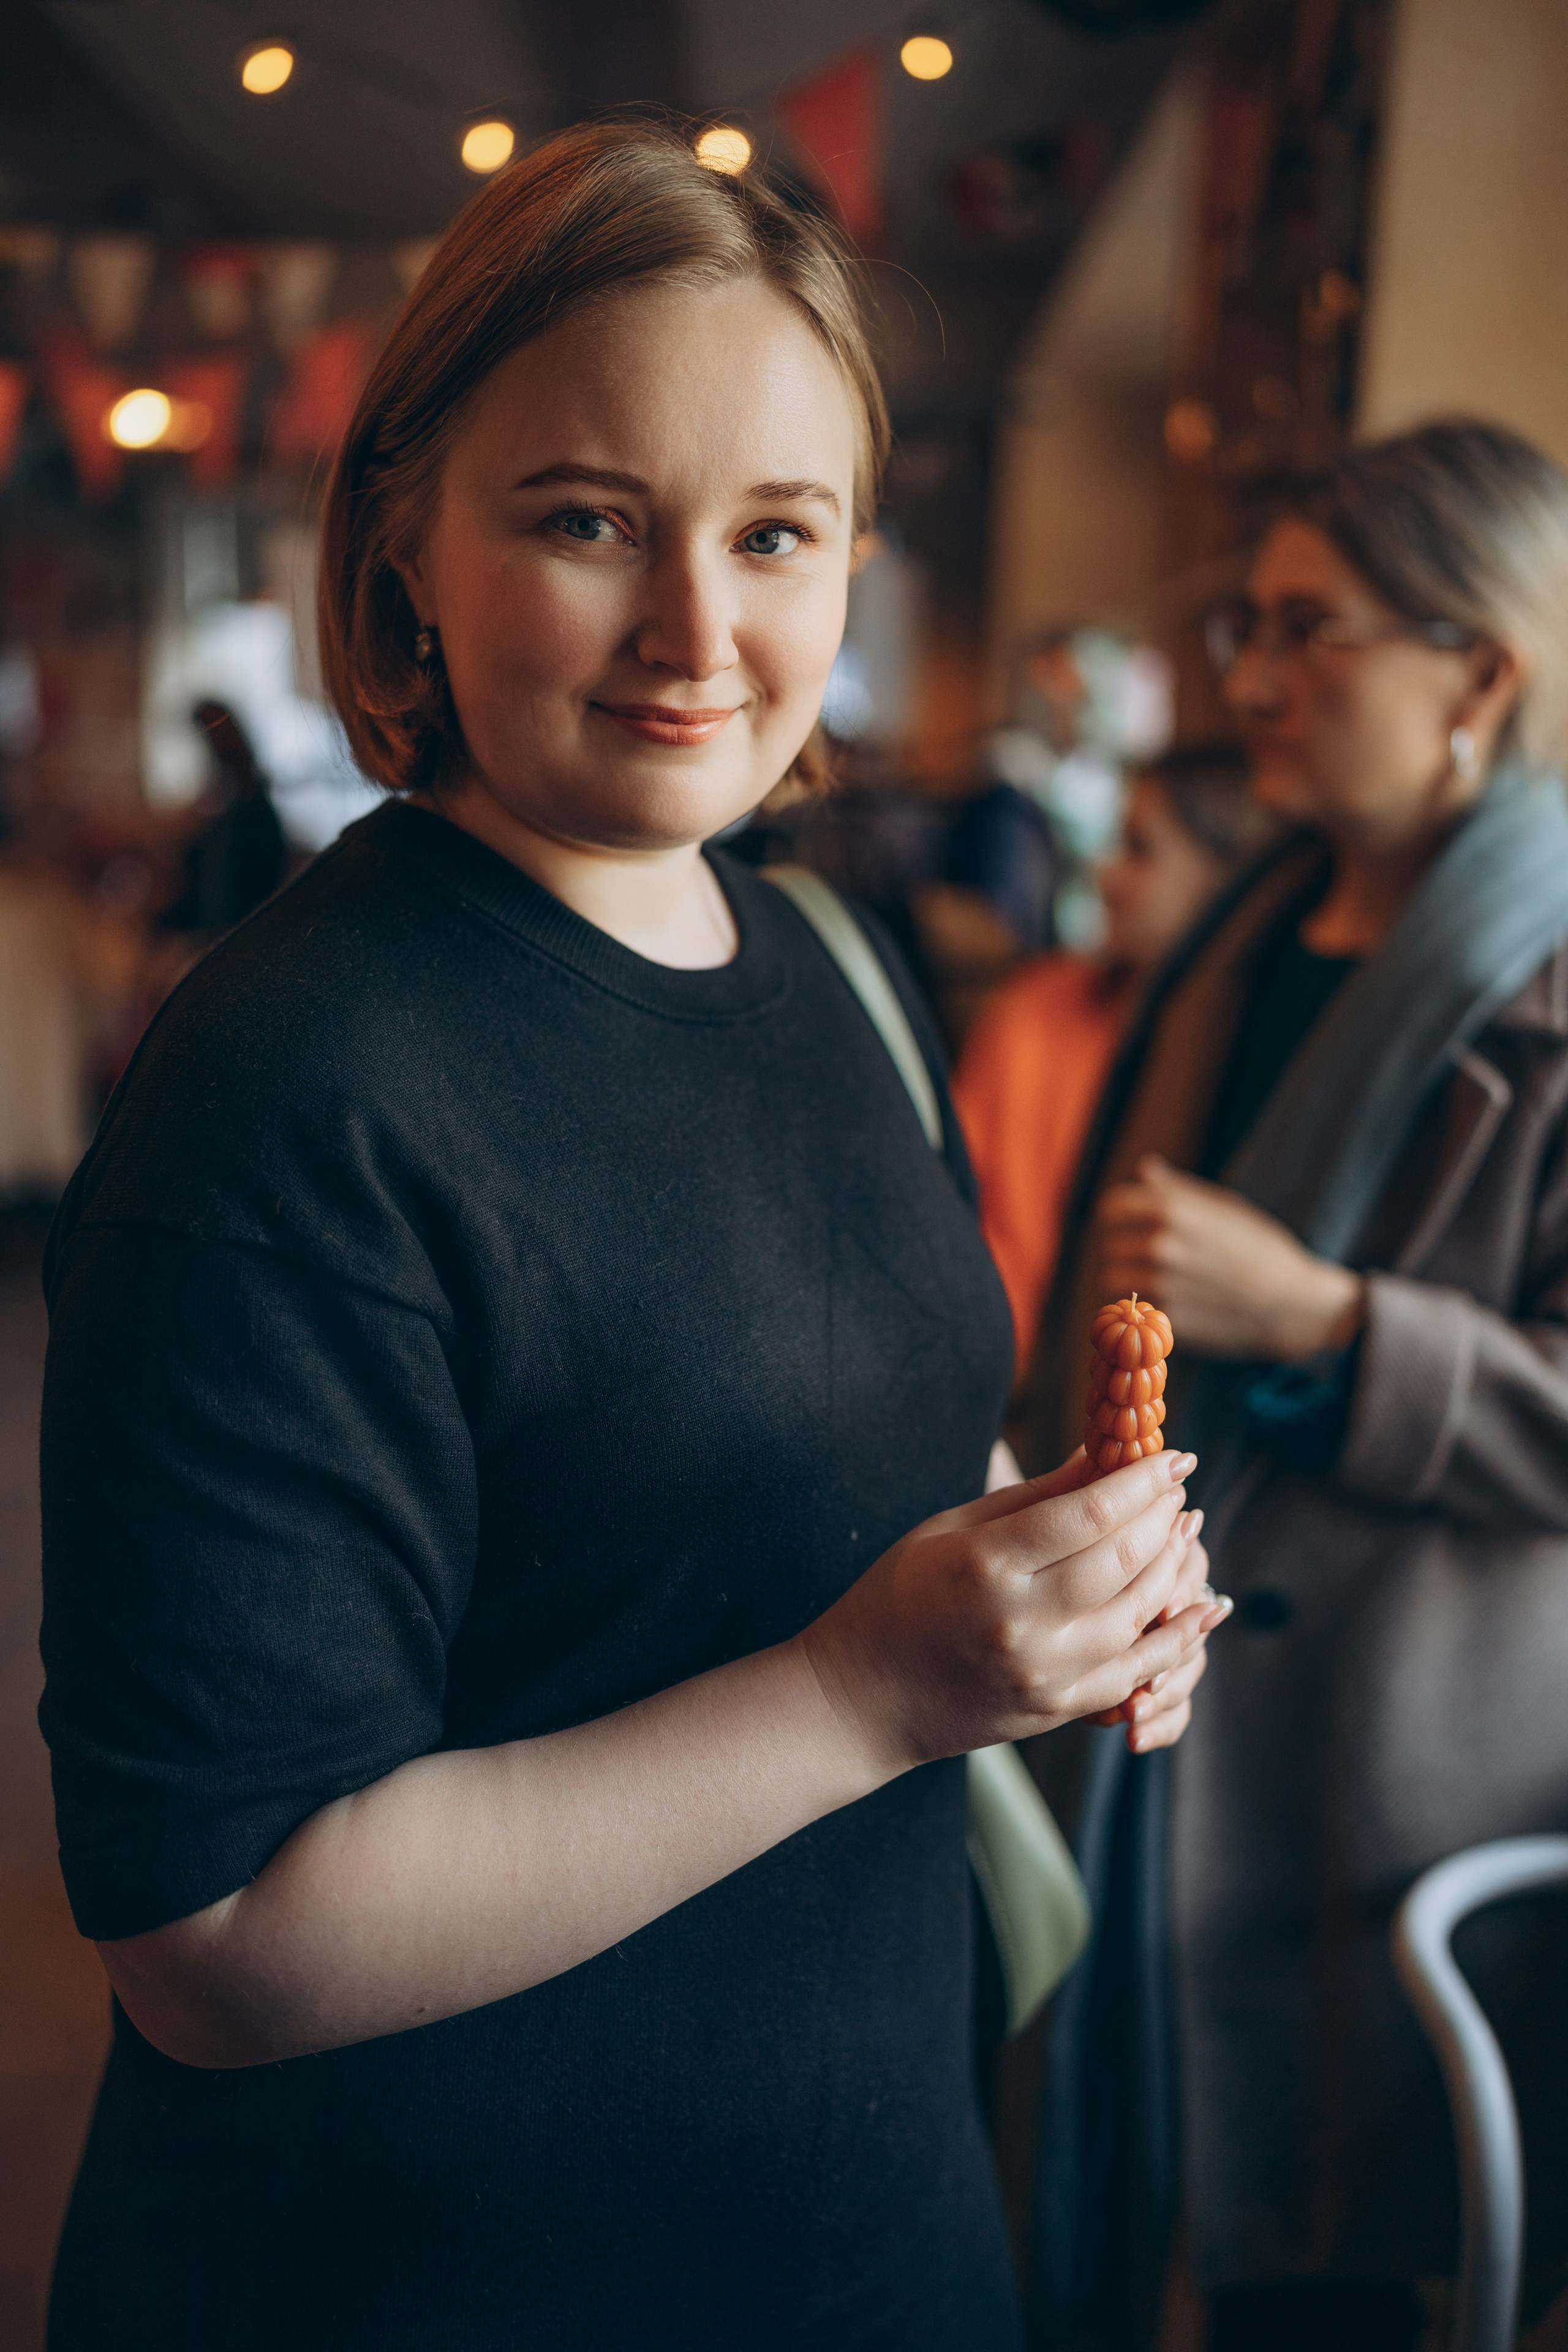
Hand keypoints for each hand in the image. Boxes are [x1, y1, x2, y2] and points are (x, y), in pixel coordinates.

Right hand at [796, 1447, 1225, 1774]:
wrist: (863, 1697)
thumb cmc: (899, 1597)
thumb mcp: (952, 1529)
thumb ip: (1034, 1498)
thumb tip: (1101, 1456)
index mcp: (986, 1565)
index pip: (1088, 1513)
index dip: (1141, 1480)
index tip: (1173, 1456)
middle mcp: (1020, 1622)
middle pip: (1121, 1559)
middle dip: (1162, 1515)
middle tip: (1176, 1486)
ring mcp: (1044, 1673)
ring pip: (1138, 1612)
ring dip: (1172, 1566)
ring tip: (1183, 1530)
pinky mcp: (1057, 1709)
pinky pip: (1137, 1671)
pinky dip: (1176, 1637)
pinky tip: (1201, 1606)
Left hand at [1096, 1153, 1364, 1359]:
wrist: (1292, 1303)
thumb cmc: (1262, 1247)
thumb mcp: (1224, 1207)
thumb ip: (1176, 1190)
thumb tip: (1144, 1169)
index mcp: (1173, 1209)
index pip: (1111, 1208)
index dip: (1120, 1216)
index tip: (1131, 1224)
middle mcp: (1161, 1244)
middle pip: (1109, 1244)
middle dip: (1124, 1248)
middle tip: (1150, 1256)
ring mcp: (1162, 1284)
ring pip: (1111, 1278)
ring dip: (1127, 1278)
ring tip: (1156, 1278)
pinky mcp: (1166, 1318)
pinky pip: (1133, 1307)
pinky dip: (1143, 1304)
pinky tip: (1170, 1300)